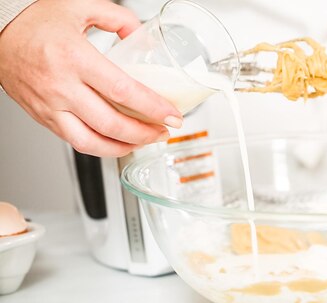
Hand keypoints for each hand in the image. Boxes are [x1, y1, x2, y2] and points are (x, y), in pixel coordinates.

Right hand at [0, 0, 182, 156]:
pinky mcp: (43, 117)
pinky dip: (101, 147)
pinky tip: (118, 142)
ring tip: (145, 141)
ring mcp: (50, 106)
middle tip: (165, 131)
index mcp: (75, 58)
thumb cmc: (35, 20)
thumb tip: (142, 36)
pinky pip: (75, 141)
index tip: (173, 115)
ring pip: (92, 142)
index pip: (123, 91)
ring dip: (124, 147)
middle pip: (111, 123)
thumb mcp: (81, 7)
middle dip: (145, 133)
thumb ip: (118, 19)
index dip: (153, 108)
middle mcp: (61, 86)